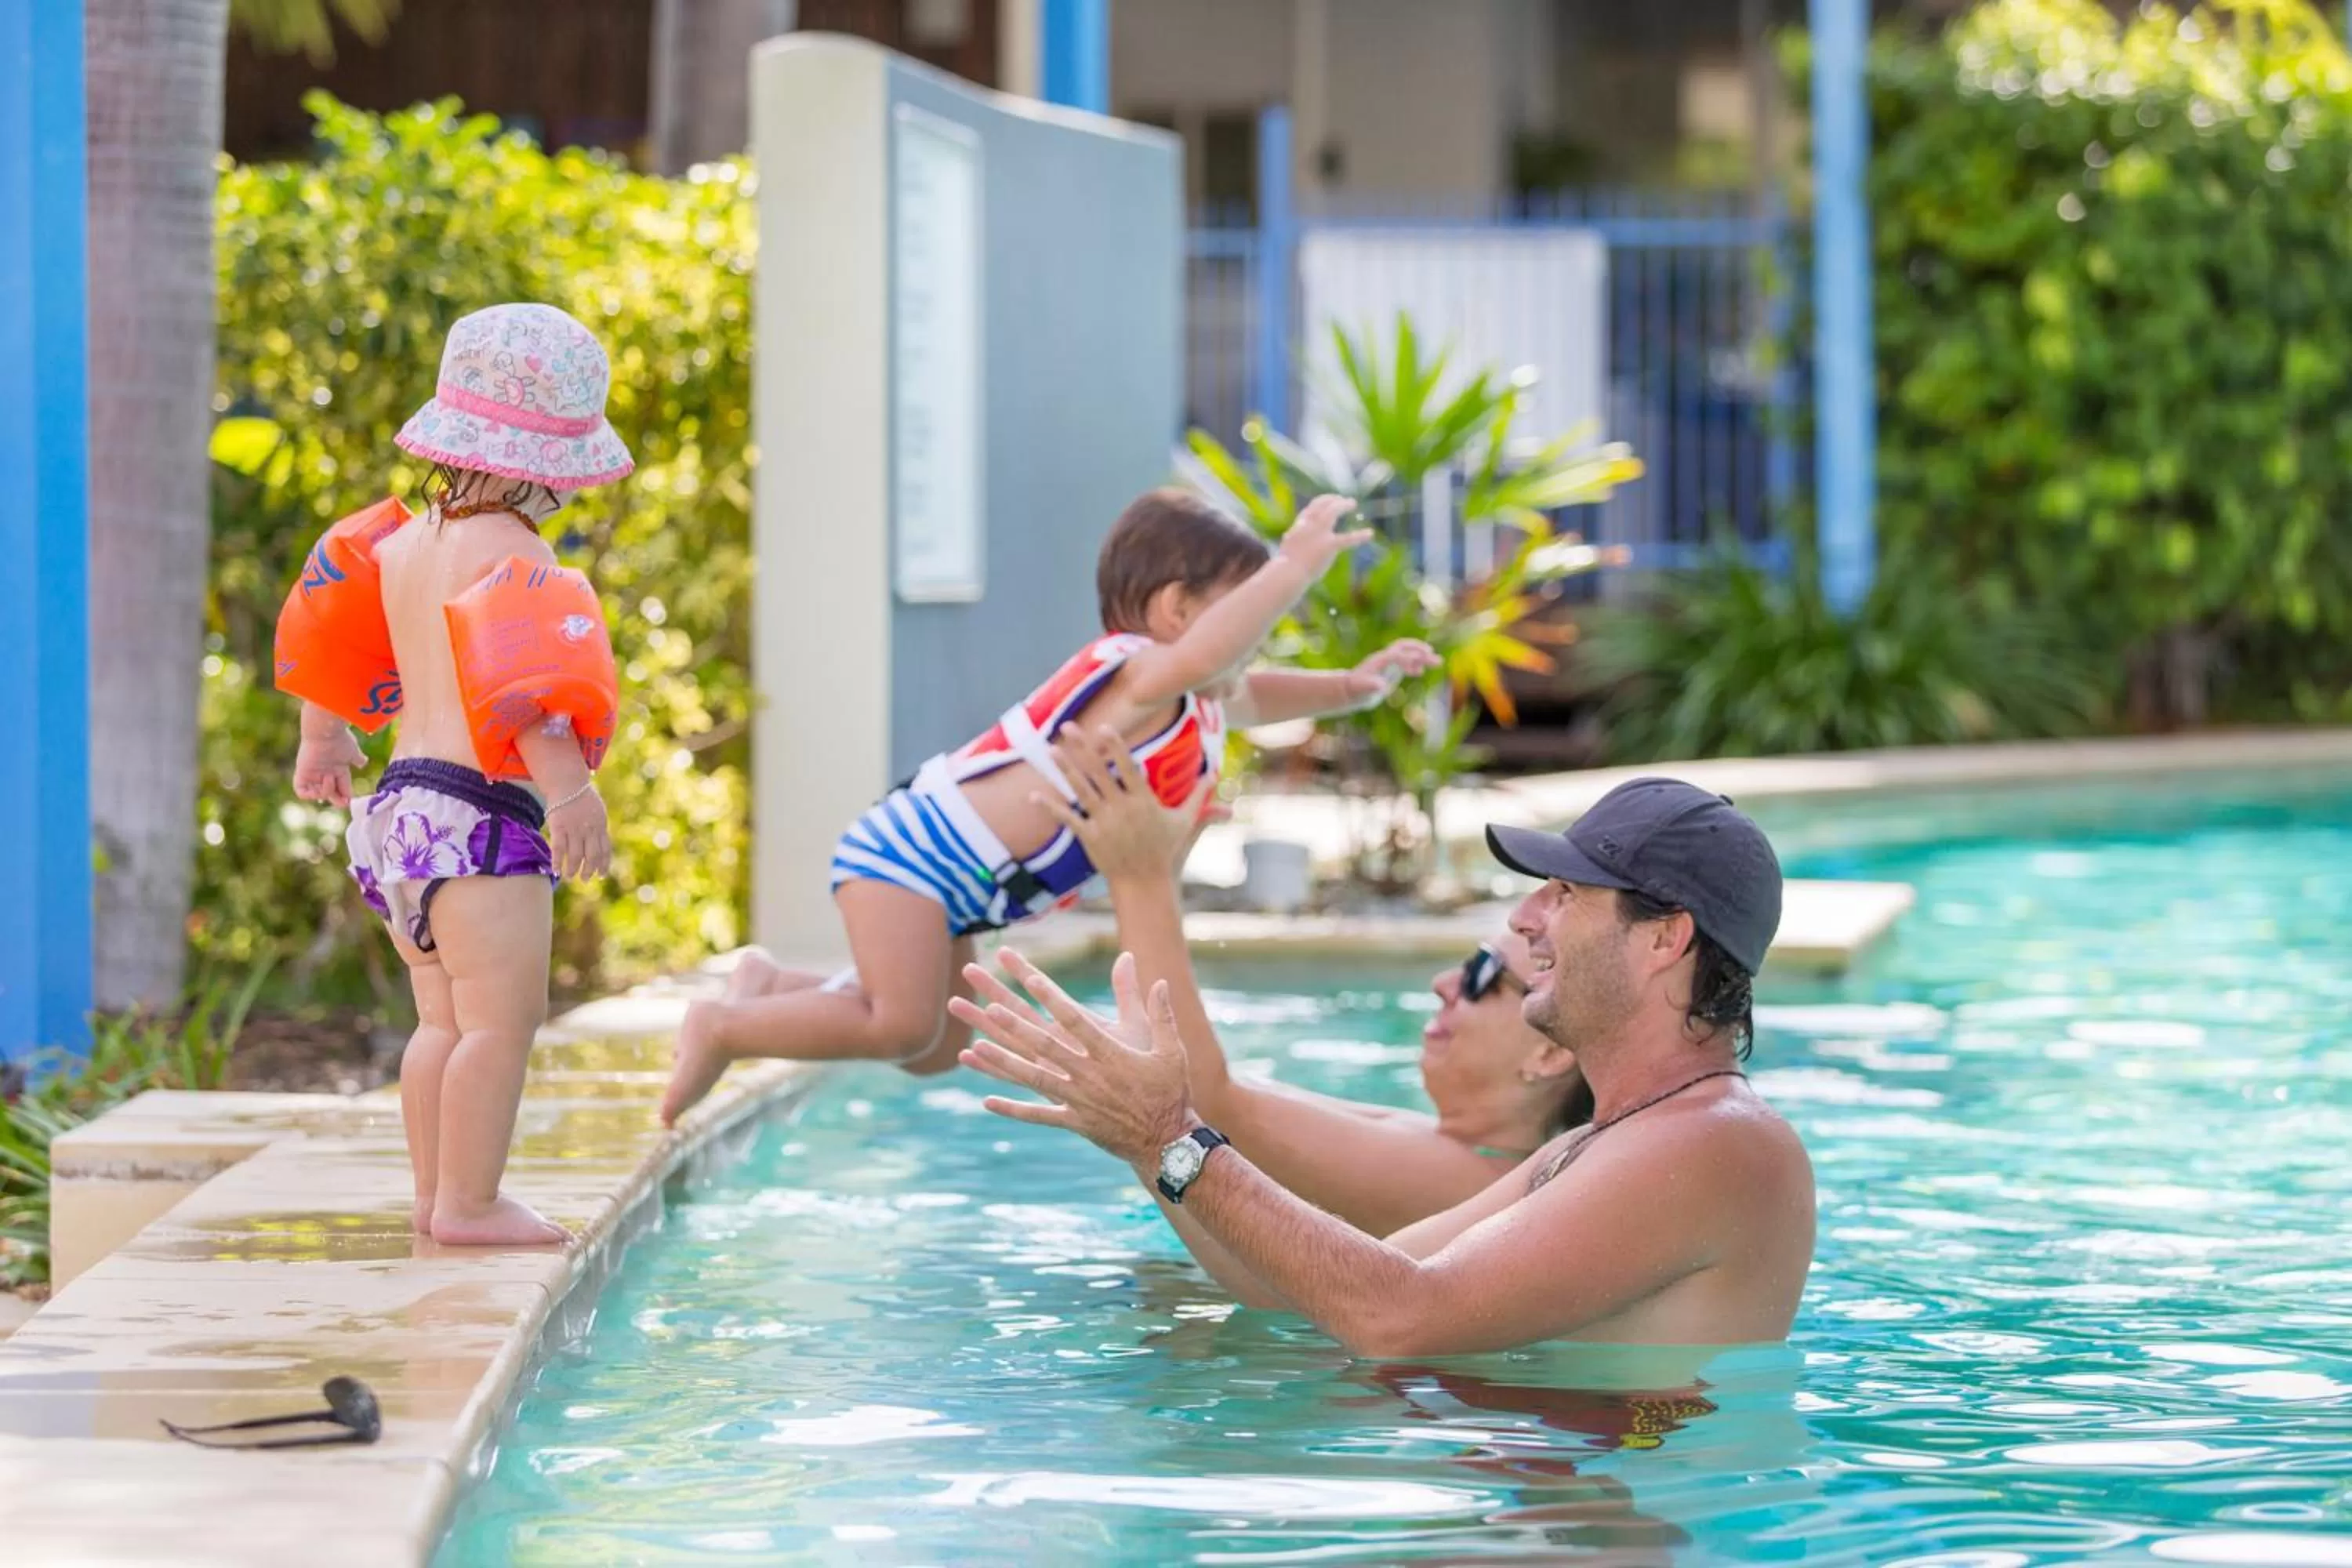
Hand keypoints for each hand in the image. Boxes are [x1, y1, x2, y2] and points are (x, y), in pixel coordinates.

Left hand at [292, 728, 366, 807]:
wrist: (326, 731)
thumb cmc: (341, 740)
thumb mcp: (353, 752)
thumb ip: (358, 759)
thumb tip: (363, 762)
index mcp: (337, 768)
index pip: (341, 786)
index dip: (345, 796)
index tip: (349, 800)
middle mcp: (325, 771)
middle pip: (330, 792)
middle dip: (337, 800)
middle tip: (343, 802)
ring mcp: (313, 773)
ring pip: (317, 793)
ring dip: (326, 791)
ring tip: (330, 777)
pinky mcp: (303, 772)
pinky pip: (301, 791)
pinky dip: (310, 794)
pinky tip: (319, 787)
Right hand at [546, 785, 611, 880]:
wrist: (568, 782)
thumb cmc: (582, 797)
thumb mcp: (598, 811)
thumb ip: (599, 827)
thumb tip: (601, 843)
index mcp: (601, 826)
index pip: (605, 850)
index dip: (603, 865)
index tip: (601, 876)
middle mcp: (590, 830)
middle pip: (592, 856)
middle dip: (589, 871)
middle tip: (585, 880)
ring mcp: (574, 829)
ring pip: (575, 856)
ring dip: (573, 869)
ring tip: (570, 877)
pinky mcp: (559, 827)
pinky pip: (558, 849)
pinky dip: (557, 861)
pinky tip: (556, 869)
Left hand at [950, 949, 1196, 1167]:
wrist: (1167, 1142)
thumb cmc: (1170, 1092)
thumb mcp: (1170, 1050)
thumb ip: (1161, 1013)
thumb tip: (1160, 980)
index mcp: (1109, 1053)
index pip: (1073, 1017)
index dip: (1049, 996)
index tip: (1029, 976)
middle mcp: (1088, 1074)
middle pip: (1044, 1044)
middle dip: (1015, 1024)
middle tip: (988, 1006)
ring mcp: (1078, 1099)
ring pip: (1034, 1077)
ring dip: (1004, 1062)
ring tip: (976, 1046)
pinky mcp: (1075, 1122)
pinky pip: (1038, 1115)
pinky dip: (1013, 1109)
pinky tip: (987, 1101)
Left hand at [1039, 725, 1217, 877]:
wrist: (1146, 883)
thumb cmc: (1167, 851)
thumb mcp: (1186, 821)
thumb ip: (1199, 796)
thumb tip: (1214, 774)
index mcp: (1143, 801)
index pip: (1129, 768)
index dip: (1116, 748)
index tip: (1104, 728)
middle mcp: (1122, 809)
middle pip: (1100, 773)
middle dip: (1083, 748)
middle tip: (1068, 726)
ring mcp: (1104, 823)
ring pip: (1082, 791)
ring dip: (1065, 770)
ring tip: (1051, 749)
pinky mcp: (1090, 838)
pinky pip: (1069, 819)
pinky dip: (1051, 808)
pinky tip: (1033, 795)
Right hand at [1277, 494, 1374, 574]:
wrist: (1288, 573)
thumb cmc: (1285, 565)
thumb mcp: (1285, 546)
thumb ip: (1289, 538)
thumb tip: (1287, 536)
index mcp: (1299, 526)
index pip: (1310, 509)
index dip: (1321, 503)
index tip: (1328, 501)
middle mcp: (1309, 525)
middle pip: (1321, 504)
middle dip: (1332, 499)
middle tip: (1342, 499)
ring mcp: (1319, 533)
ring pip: (1333, 511)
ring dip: (1343, 505)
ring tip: (1352, 503)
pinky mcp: (1329, 545)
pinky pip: (1348, 539)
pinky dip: (1360, 536)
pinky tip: (1370, 533)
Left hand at [1349, 638, 1442, 705]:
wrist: (1350, 690)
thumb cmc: (1356, 690)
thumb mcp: (1363, 689)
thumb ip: (1371, 686)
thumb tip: (1381, 686)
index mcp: (1379, 661)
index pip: (1397, 655)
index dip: (1408, 660)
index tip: (1420, 670)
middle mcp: (1385, 658)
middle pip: (1405, 648)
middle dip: (1420, 651)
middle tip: (1435, 657)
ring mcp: (1389, 662)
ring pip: (1408, 653)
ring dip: (1423, 656)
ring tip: (1438, 662)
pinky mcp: (1392, 668)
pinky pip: (1407, 662)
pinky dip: (1415, 664)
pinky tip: (1420, 672)